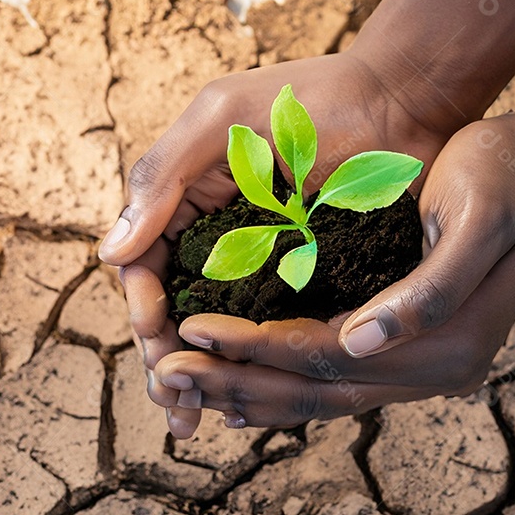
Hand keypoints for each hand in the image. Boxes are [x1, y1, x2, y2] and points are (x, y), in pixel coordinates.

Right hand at [100, 50, 466, 437]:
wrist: (405, 99)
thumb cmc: (311, 97)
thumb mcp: (222, 120)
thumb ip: (163, 177)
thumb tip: (109, 255)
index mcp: (188, 200)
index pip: (146, 266)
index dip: (143, 308)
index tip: (155, 338)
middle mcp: (219, 237)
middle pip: (174, 310)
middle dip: (165, 358)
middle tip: (173, 400)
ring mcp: (264, 263)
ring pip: (218, 331)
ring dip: (202, 375)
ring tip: (194, 417)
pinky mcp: (308, 280)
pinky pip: (271, 331)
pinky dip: (252, 366)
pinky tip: (246, 399)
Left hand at [150, 115, 514, 427]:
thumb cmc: (504, 180)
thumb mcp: (478, 220)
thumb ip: (429, 292)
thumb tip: (357, 343)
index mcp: (448, 345)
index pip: (328, 357)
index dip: (256, 347)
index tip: (192, 330)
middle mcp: (436, 373)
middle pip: (316, 391)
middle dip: (237, 381)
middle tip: (166, 374)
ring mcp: (422, 370)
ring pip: (320, 397)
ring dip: (252, 392)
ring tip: (187, 386)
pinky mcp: (406, 354)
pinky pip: (334, 383)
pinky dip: (283, 386)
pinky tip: (240, 386)